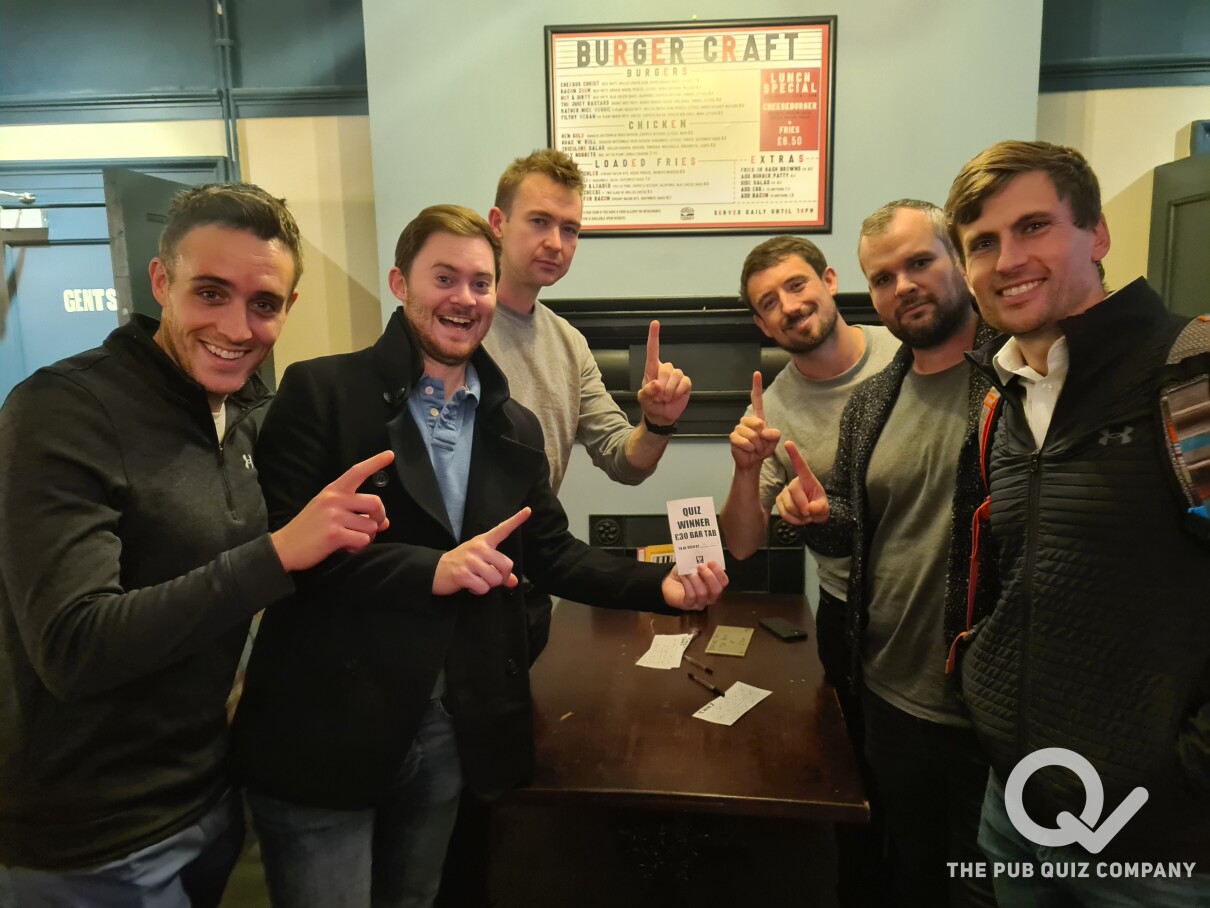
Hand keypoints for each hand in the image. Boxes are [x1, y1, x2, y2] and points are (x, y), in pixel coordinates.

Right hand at [272, 450, 393, 571]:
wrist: (284, 548)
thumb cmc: (309, 529)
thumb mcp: (328, 512)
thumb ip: (356, 512)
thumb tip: (384, 522)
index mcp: (332, 490)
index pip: (357, 472)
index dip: (375, 462)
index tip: (390, 454)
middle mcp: (333, 499)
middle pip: (375, 502)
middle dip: (380, 517)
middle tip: (372, 526)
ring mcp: (333, 516)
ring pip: (371, 526)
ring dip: (366, 536)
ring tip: (350, 539)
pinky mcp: (334, 534)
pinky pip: (363, 540)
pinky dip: (358, 547)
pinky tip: (345, 547)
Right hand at [433, 507, 531, 595]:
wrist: (434, 570)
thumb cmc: (460, 564)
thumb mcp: (479, 561)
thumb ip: (497, 568)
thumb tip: (513, 581)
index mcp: (483, 541)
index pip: (502, 529)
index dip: (516, 520)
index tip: (528, 510)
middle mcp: (478, 548)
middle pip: (506, 566)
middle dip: (501, 578)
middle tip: (490, 578)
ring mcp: (470, 560)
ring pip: (495, 579)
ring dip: (488, 585)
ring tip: (476, 580)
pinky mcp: (463, 574)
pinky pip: (483, 588)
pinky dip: (478, 591)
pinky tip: (469, 585)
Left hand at [636, 320, 690, 426]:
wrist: (661, 416)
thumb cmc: (651, 404)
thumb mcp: (643, 400)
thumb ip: (646, 392)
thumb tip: (656, 384)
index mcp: (652, 369)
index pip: (652, 350)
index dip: (654, 336)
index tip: (655, 323)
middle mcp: (665, 369)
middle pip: (666, 368)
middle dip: (662, 385)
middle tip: (658, 396)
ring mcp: (676, 375)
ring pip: (676, 375)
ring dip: (669, 390)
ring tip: (666, 398)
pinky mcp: (685, 383)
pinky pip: (684, 383)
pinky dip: (678, 392)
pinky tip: (675, 397)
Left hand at [661, 562, 727, 610]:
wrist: (669, 582)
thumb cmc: (685, 573)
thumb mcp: (694, 565)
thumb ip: (702, 562)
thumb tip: (705, 556)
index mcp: (715, 585)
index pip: (724, 582)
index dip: (719, 571)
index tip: (710, 561)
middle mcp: (710, 596)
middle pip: (717, 590)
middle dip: (709, 576)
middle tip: (700, 566)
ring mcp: (699, 602)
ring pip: (703, 593)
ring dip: (695, 579)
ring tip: (689, 572)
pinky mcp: (688, 605)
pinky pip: (691, 596)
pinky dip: (687, 584)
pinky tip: (683, 576)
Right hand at [729, 371, 780, 470]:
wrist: (753, 461)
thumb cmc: (763, 449)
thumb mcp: (774, 441)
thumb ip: (774, 434)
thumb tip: (763, 431)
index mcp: (758, 417)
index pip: (757, 399)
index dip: (757, 386)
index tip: (757, 373)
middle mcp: (747, 420)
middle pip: (757, 423)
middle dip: (762, 436)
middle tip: (761, 443)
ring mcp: (739, 428)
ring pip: (750, 434)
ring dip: (756, 444)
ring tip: (755, 448)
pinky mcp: (733, 437)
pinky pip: (742, 441)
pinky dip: (748, 448)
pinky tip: (749, 450)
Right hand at [774, 441, 829, 525]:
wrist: (812, 518)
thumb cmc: (819, 508)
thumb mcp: (824, 508)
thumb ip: (820, 508)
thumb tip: (811, 508)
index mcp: (807, 480)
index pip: (801, 466)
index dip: (794, 454)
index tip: (788, 443)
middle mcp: (795, 483)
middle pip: (793, 491)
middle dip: (802, 506)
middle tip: (809, 515)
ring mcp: (785, 492)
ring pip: (788, 504)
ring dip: (798, 515)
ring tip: (806, 517)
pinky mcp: (779, 501)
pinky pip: (783, 512)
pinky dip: (792, 519)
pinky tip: (799, 519)